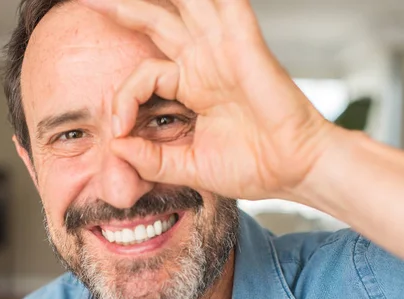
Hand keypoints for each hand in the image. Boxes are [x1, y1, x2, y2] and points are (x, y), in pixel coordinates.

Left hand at [80, 0, 336, 199]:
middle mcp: (204, 62)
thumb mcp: (187, 166)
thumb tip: (116, 148)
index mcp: (191, 86)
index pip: (143, 75)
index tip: (118, 130)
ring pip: (186, 6)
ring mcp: (223, 52)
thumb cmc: (251, 166)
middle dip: (125, 8)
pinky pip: (229, 8)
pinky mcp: (245, 48)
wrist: (293, 171)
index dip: (123, 98)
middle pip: (157, 22)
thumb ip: (151, 158)